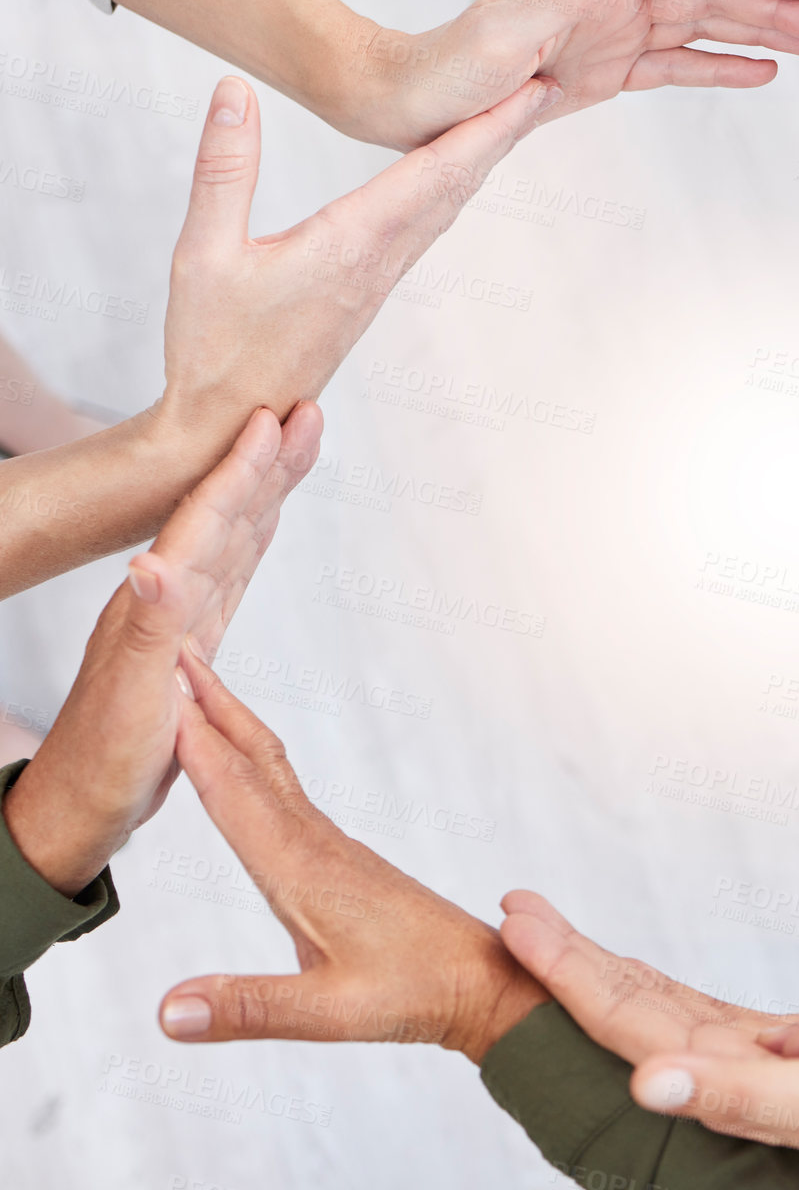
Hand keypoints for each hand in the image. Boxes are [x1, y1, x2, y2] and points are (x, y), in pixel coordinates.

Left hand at [1, 405, 320, 897]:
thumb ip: (147, 631)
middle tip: (304, 410)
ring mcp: (182, 613)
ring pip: (235, 532)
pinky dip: (256, 533)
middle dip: (267, 460)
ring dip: (266, 484)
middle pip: (227, 512)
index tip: (273, 420)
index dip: (241, 471)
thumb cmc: (101, 762)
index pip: (205, 522)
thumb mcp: (129, 702)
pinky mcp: (193, 635)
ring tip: (296, 440)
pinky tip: (267, 517)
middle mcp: (169, 597)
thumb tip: (156, 562)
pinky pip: (233, 569)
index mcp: (155, 605)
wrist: (80, 804)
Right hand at [152, 71, 552, 455]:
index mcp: (349, 246)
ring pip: (443, 211)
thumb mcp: (204, 252)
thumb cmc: (213, 346)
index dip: (483, 128)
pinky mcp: (366, 295)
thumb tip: (235, 90)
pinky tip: (448, 181)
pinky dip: (447, 193)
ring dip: (477, 163)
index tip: (527, 94)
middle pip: (454, 188)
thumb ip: (223, 169)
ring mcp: (377, 282)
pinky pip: (422, 232)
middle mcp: (378, 264)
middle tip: (541, 89)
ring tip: (506, 122)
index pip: (431, 173)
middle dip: (498, 136)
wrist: (232, 424)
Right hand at [158, 656, 545, 1055]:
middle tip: (175, 654)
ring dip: (231, 728)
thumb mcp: (328, 1013)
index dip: (195, 745)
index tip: (162, 691)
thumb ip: (247, 1009)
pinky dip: (252, 765)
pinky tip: (243, 769)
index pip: (236, 796)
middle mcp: (313, 845)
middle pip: (254, 762)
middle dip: (213, 708)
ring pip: (270, 773)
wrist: (477, 979)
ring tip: (198, 692)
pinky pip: (283, 796)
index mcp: (303, 872)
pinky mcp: (337, 858)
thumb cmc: (413, 993)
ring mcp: (327, 847)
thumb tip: (168, 1011)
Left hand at [347, 0, 798, 149]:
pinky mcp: (609, 75)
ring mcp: (616, 37)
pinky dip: (721, 69)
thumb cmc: (446, 70)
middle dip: (776, 0)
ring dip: (762, 31)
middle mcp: (615, 1)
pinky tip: (765, 71)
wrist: (412, 107)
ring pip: (705, 27)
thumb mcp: (502, 31)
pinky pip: (678, 68)